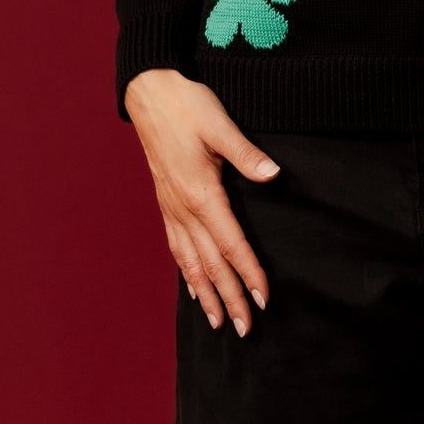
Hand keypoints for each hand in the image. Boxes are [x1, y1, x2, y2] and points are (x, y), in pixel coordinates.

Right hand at [124, 67, 280, 335]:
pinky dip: (187, 272)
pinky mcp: (166, 202)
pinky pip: (177, 247)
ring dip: (207, 293)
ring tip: (219, 322)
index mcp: (201, 193)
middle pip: (211, 263)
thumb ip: (246, 154)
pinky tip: (194, 286)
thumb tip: (274, 176)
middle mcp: (184, 208)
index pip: (231, 243)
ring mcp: (172, 208)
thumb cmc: (187, 106)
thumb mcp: (220, 125)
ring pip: (191, 261)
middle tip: (246, 329)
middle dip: (230, 297)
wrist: (149, 93)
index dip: (248, 272)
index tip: (264, 298)